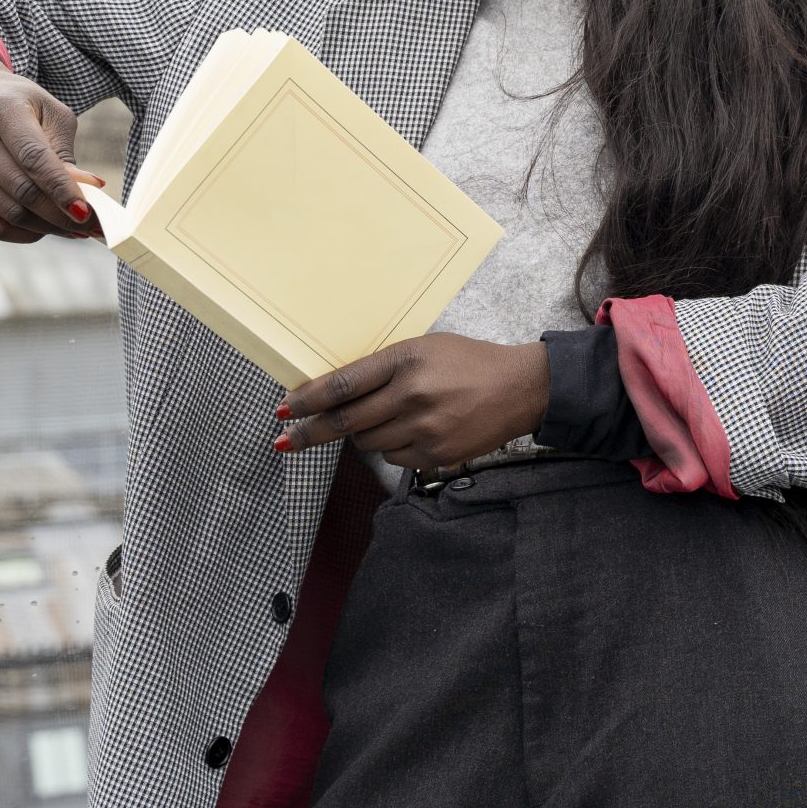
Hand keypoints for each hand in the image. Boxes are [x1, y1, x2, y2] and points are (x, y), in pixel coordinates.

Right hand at [0, 45, 105, 242]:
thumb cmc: (21, 107)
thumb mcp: (51, 113)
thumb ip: (65, 151)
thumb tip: (87, 190)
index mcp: (2, 111)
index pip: (33, 158)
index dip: (61, 189)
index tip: (87, 212)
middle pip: (23, 191)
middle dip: (62, 215)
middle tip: (93, 227)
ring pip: (10, 214)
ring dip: (49, 228)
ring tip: (75, 229)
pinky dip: (25, 234)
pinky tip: (46, 228)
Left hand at [273, 334, 550, 471]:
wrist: (521, 389)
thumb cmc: (470, 362)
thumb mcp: (425, 349)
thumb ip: (385, 368)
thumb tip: (337, 396)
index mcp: (406, 360)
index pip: (344, 384)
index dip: (308, 399)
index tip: (284, 410)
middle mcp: (412, 395)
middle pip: (346, 422)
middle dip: (310, 433)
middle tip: (285, 440)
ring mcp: (424, 428)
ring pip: (368, 444)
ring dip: (363, 436)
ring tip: (386, 419)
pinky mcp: (436, 454)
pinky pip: (394, 459)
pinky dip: (393, 448)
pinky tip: (412, 431)